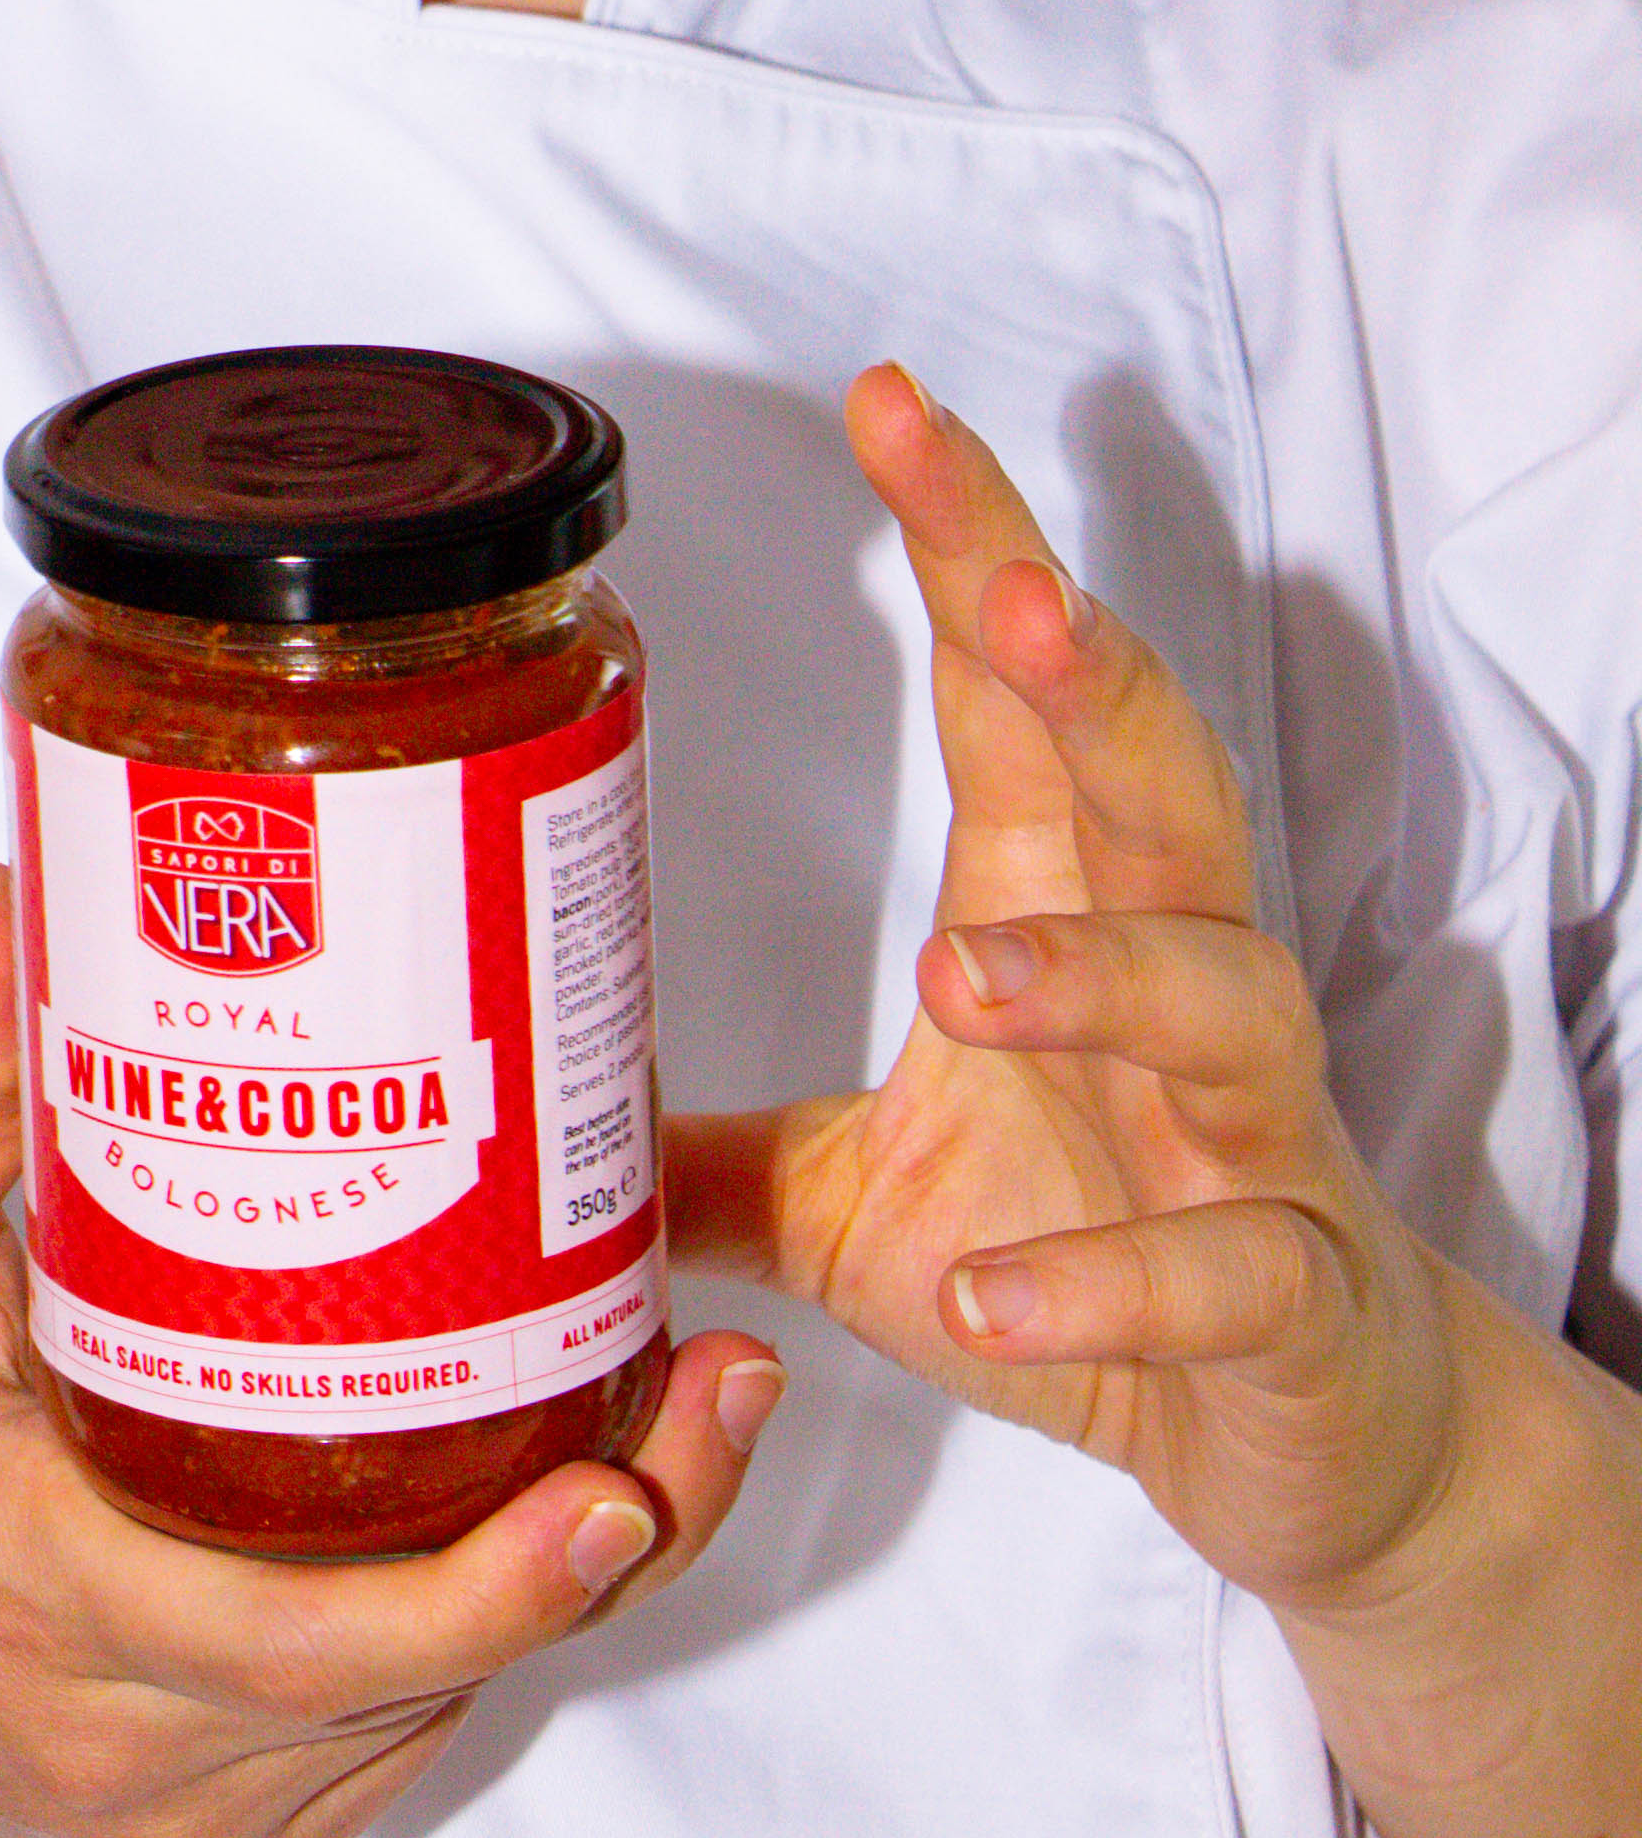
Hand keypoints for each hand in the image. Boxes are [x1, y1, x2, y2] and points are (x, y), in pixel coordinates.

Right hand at [0, 861, 776, 1837]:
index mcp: (25, 1575)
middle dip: (602, 1546)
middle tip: (723, 1388)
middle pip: (410, 1675)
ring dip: (568, 1575)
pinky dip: (487, 1624)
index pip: (282, 1638)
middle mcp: (115, 1730)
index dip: (475, 1588)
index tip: (612, 1496)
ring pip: (429, 1709)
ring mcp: (179, 1811)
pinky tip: (562, 1488)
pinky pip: (396, 1738)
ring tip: (685, 1403)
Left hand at [667, 363, 1460, 1619]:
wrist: (1320, 1428)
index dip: (970, 544)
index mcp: (1063, 909)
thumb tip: (517, 1119)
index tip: (889, 409)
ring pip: (1223, 996)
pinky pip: (1226, 1268)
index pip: (1018, 696)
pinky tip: (994, 1294)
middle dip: (1094, 675)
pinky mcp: (1293, 1297)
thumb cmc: (1096, 1248)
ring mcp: (1250, 1134)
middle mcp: (1178, 981)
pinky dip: (1112, 1280)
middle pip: (1159, 781)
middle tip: (1015, 592)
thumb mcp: (857, 1199)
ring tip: (966, 972)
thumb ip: (704, 1150)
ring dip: (1103, 971)